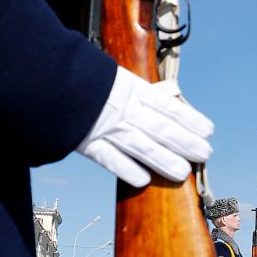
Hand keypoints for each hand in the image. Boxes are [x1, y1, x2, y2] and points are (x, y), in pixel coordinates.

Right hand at [76, 68, 212, 186]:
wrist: (49, 78)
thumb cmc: (83, 77)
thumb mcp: (114, 77)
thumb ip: (135, 92)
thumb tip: (161, 104)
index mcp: (132, 90)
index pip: (168, 106)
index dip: (189, 119)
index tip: (208, 130)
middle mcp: (124, 109)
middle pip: (161, 128)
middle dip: (185, 142)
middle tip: (205, 154)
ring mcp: (107, 127)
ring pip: (141, 146)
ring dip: (164, 160)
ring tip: (183, 172)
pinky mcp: (87, 142)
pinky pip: (109, 159)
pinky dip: (126, 169)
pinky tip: (143, 180)